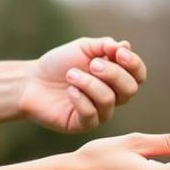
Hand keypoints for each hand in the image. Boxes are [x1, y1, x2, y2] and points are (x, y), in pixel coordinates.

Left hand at [18, 37, 147, 133]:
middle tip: (92, 64)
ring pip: (109, 100)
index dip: (134, 64)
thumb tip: (126, 45)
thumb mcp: (82, 48)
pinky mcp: (84, 124)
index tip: (118, 53)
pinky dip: (80, 99)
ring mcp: (100, 113)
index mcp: (116, 78)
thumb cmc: (58, 65)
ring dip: (89, 84)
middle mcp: (113, 97)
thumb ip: (104, 46)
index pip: (138, 75)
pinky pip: (92, 115)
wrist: (31, 81)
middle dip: (112, 74)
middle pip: (130, 89)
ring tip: (70, 75)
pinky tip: (69, 91)